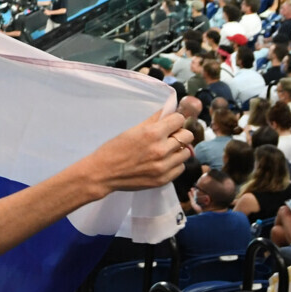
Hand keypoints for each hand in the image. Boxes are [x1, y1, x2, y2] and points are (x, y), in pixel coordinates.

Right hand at [80, 96, 201, 193]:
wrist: (103, 173)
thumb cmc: (114, 149)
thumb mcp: (132, 130)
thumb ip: (153, 120)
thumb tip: (169, 111)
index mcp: (153, 134)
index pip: (179, 120)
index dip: (174, 120)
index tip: (170, 123)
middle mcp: (161, 150)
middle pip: (187, 136)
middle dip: (179, 133)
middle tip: (170, 137)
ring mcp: (164, 167)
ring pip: (186, 153)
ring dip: (178, 150)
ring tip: (167, 151)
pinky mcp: (163, 179)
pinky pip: (180, 168)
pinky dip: (174, 164)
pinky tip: (163, 162)